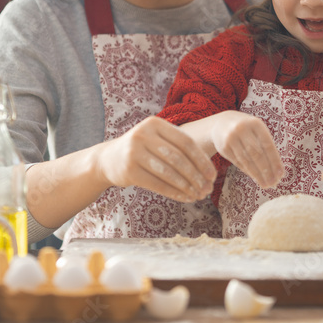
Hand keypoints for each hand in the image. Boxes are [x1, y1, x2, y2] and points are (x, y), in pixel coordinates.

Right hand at [97, 116, 215, 202]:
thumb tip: (209, 171)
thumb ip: (179, 147)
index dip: (201, 160)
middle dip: (196, 176)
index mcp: (155, 123)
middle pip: (178, 158)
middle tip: (207, 189)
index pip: (185, 142)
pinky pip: (157, 184)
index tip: (213, 175)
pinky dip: (174, 193)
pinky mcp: (129, 171)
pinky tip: (185, 199)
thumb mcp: (157, 139)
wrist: (109, 159)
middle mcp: (143, 134)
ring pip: (168, 172)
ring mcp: (134, 152)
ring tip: (198, 196)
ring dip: (186, 187)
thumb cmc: (143, 149)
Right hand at [210, 111, 283, 187]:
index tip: (280, 174)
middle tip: (274, 183)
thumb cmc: (246, 129)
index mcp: (255, 124)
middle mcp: (242, 129)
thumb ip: (266, 145)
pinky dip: (247, 171)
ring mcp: (231, 138)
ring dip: (257, 174)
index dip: (275, 161)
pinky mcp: (223, 148)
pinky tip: (255, 177)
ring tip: (265, 184)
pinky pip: (238, 162)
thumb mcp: (256, 130)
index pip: (267, 145)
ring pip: (246, 160)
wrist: (221, 122)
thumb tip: (276, 170)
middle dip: (266, 170)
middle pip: (257, 154)